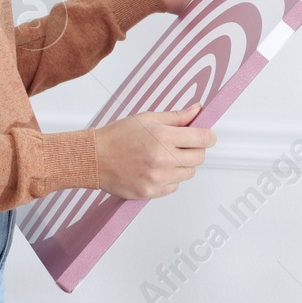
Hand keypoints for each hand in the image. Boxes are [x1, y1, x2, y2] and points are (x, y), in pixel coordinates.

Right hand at [94, 102, 216, 198]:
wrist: (93, 158)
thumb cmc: (117, 136)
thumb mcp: (147, 119)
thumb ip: (175, 117)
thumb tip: (197, 110)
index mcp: (163, 137)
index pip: (202, 139)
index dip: (208, 136)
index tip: (206, 136)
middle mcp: (162, 159)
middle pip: (199, 157)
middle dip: (195, 149)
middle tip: (181, 145)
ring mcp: (157, 178)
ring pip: (188, 173)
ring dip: (182, 165)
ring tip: (164, 158)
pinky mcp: (150, 192)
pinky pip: (174, 187)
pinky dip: (169, 179)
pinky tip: (155, 170)